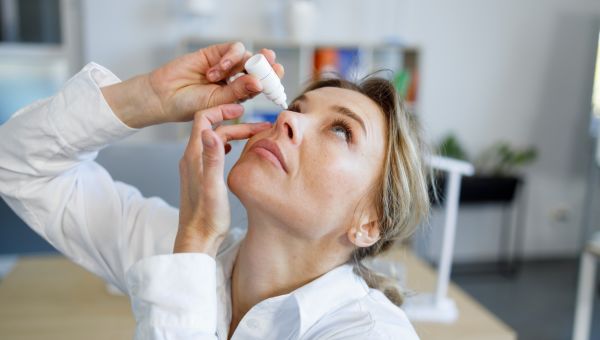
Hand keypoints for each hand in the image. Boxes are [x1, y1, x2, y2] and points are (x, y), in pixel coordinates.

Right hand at [102, 41, 283, 128]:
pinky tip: (215, 70)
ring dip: (239, 64)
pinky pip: (232, 49)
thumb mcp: (217, 102)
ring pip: (246, 56)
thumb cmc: (189, 106)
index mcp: (239, 94)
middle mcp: (235, 79)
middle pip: (258, 67)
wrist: (164, 97)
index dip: (272, 80)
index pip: (262, 85)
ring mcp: (226, 65)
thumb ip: (238, 91)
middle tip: (273, 64)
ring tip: (219, 76)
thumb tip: (259, 83)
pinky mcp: (215, 53)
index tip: (279, 78)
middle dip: (267, 65)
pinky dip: (228, 57)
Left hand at [174, 104, 270, 255]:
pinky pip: (213, 152)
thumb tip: (210, 132)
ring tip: (253, 136)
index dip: (222, 110)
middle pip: (212, 129)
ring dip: (233, 134)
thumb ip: (213, 158)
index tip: (242, 110)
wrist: (197, 239)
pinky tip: (235, 151)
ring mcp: (195, 167)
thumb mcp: (213, 186)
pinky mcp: (200, 177)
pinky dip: (226, 145)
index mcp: (194, 156)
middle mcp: (192, 158)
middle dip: (236, 123)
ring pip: (214, 140)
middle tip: (260, 127)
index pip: (203, 119)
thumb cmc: (207, 217)